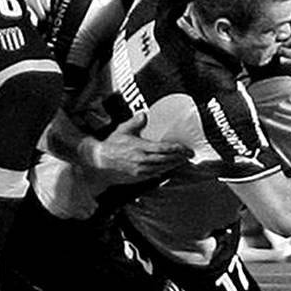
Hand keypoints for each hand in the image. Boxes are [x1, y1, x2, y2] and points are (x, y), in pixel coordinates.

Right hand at [78, 112, 192, 183]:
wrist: (101, 160)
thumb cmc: (112, 144)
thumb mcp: (123, 129)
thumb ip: (135, 121)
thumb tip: (144, 114)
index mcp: (140, 148)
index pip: (163, 149)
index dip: (176, 149)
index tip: (185, 148)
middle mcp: (142, 160)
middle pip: (166, 160)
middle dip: (179, 157)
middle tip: (190, 154)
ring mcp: (141, 170)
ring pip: (162, 168)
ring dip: (174, 165)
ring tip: (184, 161)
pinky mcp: (138, 176)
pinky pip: (155, 174)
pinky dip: (165, 171)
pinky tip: (170, 168)